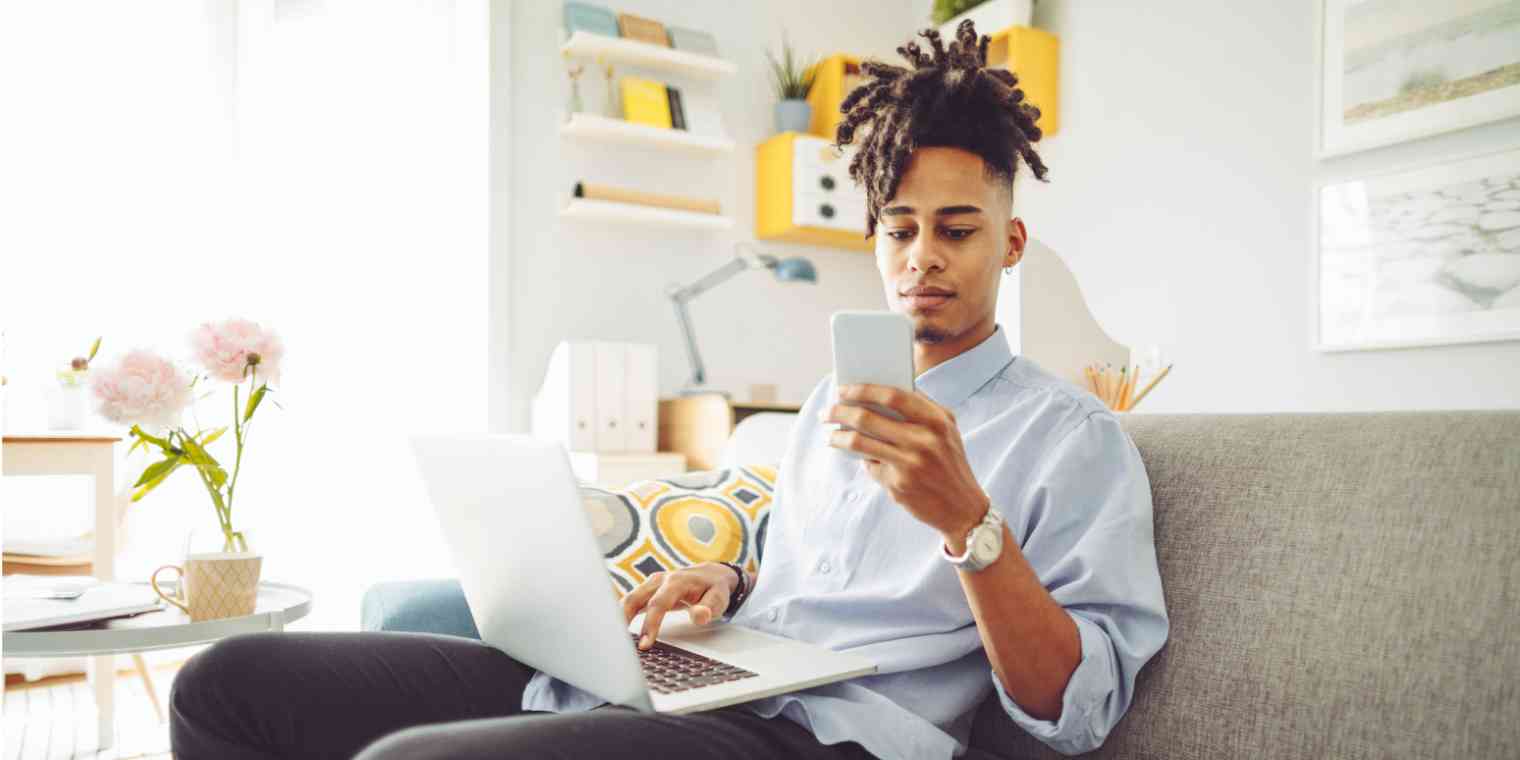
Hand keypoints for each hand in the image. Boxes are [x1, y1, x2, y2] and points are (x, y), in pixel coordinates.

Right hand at [620, 562, 739, 649]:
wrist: (712, 574)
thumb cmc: (714, 589)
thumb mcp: (719, 598)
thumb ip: (709, 607)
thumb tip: (700, 616)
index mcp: (677, 582)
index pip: (658, 604)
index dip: (650, 624)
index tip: (645, 645)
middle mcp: (660, 580)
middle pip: (635, 598)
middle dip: (623, 620)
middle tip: (617, 643)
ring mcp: (652, 584)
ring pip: (629, 599)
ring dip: (618, 618)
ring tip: (612, 640)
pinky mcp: (648, 590)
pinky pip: (631, 602)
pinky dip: (622, 616)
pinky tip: (616, 631)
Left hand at [823, 384, 989, 543]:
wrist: (964, 508)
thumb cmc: (949, 462)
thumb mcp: (946, 431)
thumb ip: (919, 410)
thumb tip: (873, 394)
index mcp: (937, 420)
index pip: (893, 395)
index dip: (863, 389)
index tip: (843, 388)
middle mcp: (924, 440)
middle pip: (868, 418)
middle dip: (839, 412)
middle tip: (825, 411)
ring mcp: (910, 464)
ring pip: (859, 442)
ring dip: (838, 437)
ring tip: (829, 434)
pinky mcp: (898, 485)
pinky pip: (869, 465)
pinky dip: (861, 459)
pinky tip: (858, 456)